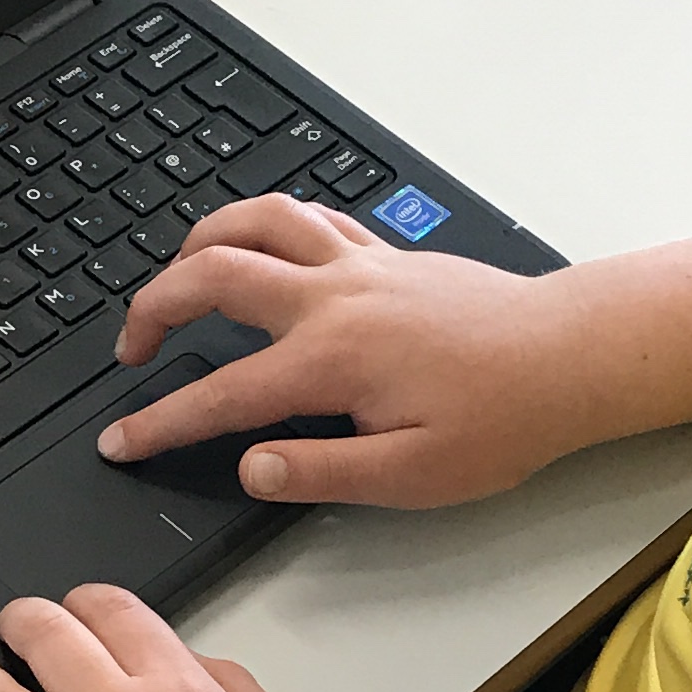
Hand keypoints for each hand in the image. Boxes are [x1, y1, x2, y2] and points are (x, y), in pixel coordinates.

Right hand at [94, 197, 594, 507]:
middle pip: (214, 274)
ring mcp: (361, 265)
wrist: (570, 357)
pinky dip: (266, 224)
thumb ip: (322, 471)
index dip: (160, 421)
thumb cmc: (505, 418)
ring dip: (200, 241)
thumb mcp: (414, 474)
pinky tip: (259, 245)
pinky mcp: (387, 254)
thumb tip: (253, 469)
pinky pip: (309, 217)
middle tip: (131, 350)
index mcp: (332, 359)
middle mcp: (336, 297)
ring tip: (174, 279)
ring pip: (257, 221)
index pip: (222, 394)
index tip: (121, 440)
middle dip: (153, 307)